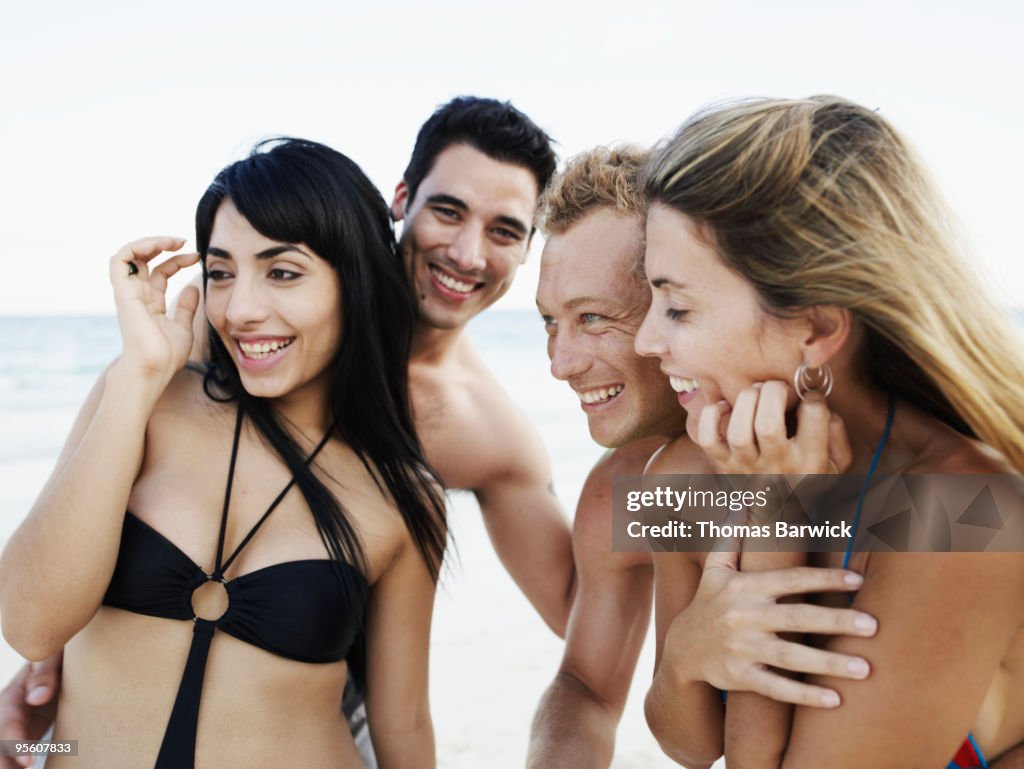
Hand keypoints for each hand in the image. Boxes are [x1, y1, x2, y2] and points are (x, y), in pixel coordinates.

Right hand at [0, 654, 61, 767]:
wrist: (62, 658)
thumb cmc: (55, 653)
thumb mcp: (50, 657)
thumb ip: (44, 674)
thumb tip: (36, 699)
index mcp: (13, 695)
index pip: (7, 723)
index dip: (15, 744)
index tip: (27, 762)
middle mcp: (10, 713)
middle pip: (2, 743)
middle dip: (6, 763)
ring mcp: (18, 724)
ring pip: (7, 750)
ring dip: (11, 765)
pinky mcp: (30, 730)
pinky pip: (22, 750)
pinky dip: (20, 764)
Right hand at [109, 236, 199, 382]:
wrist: (154, 368)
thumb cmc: (166, 356)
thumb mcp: (183, 327)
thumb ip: (186, 308)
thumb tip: (193, 288)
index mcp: (151, 302)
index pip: (161, 271)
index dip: (178, 260)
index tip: (197, 257)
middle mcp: (138, 295)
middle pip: (145, 259)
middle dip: (162, 245)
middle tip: (183, 241)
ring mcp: (129, 292)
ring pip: (130, 255)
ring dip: (149, 242)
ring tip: (172, 240)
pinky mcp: (124, 292)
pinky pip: (120, 260)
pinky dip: (136, 247)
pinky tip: (157, 245)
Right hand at [663, 551, 876, 707]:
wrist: (680, 650)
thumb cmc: (708, 604)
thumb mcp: (714, 570)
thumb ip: (730, 538)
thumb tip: (741, 502)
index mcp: (744, 588)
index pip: (789, 580)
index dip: (823, 578)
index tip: (857, 579)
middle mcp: (744, 617)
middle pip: (797, 618)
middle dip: (836, 621)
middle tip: (874, 625)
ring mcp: (742, 649)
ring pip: (791, 657)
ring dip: (829, 663)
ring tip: (865, 668)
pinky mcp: (740, 678)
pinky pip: (776, 688)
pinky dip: (804, 695)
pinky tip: (835, 700)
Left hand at [694, 381, 851, 474]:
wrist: (778, 514)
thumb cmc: (808, 477)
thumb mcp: (837, 463)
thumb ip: (837, 434)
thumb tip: (821, 405)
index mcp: (810, 462)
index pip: (814, 419)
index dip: (812, 398)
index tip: (808, 396)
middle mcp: (777, 464)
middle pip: (768, 425)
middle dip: (772, 394)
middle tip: (776, 386)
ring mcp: (747, 466)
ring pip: (739, 433)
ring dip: (745, 402)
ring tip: (755, 392)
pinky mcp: (723, 464)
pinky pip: (709, 440)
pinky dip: (711, 418)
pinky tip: (725, 407)